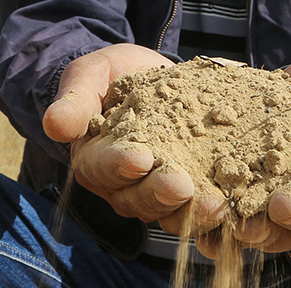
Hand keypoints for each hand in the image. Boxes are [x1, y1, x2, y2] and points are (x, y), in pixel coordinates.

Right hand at [42, 43, 226, 229]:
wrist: (150, 76)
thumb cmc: (113, 75)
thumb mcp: (90, 74)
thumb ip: (75, 98)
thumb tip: (54, 125)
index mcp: (93, 159)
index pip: (101, 167)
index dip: (119, 165)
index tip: (139, 158)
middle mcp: (121, 185)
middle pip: (137, 198)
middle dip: (160, 193)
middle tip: (182, 185)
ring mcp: (155, 192)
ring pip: (169, 212)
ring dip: (193, 212)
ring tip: (217, 204)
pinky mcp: (188, 192)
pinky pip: (198, 212)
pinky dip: (215, 216)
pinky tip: (236, 212)